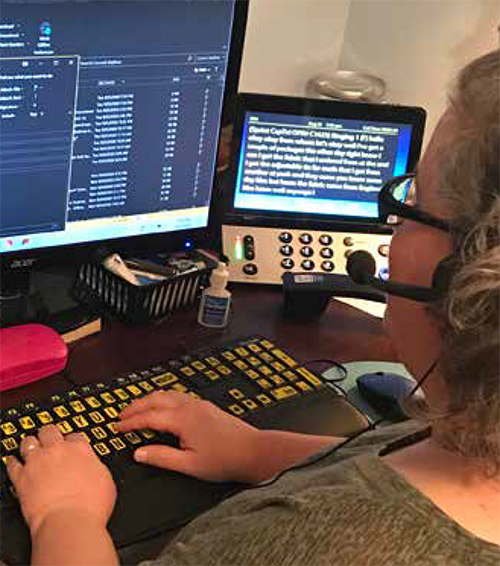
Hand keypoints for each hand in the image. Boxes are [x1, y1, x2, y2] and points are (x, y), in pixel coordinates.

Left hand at [6, 425, 116, 536]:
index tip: (72, 447)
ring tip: (32, 447)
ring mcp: (37, 463)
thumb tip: (93, 468)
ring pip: (28, 442)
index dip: (73, 442)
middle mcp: (57, 451)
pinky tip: (14, 462)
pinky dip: (12, 462)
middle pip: (50, 431)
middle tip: (50, 439)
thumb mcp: (106, 481)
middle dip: (50, 434)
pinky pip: (12, 464)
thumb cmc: (91, 506)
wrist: (70, 522)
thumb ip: (96, 467)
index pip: (75, 436)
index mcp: (80, 449)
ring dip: (31, 444)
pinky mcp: (21, 478)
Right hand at [116, 391, 261, 482]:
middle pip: (155, 399)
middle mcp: (190, 407)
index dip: (130, 422)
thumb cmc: (225, 459)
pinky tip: (163, 407)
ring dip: (149, 400)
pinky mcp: (206, 407)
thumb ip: (161, 457)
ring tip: (137, 409)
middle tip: (121, 416)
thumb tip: (139, 453)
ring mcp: (199, 404)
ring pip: (167, 394)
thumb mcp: (189, 465)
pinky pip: (178, 396)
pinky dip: (163, 399)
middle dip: (135, 406)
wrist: (253, 451)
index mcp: (183, 419)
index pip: (148, 417)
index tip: (116, 427)